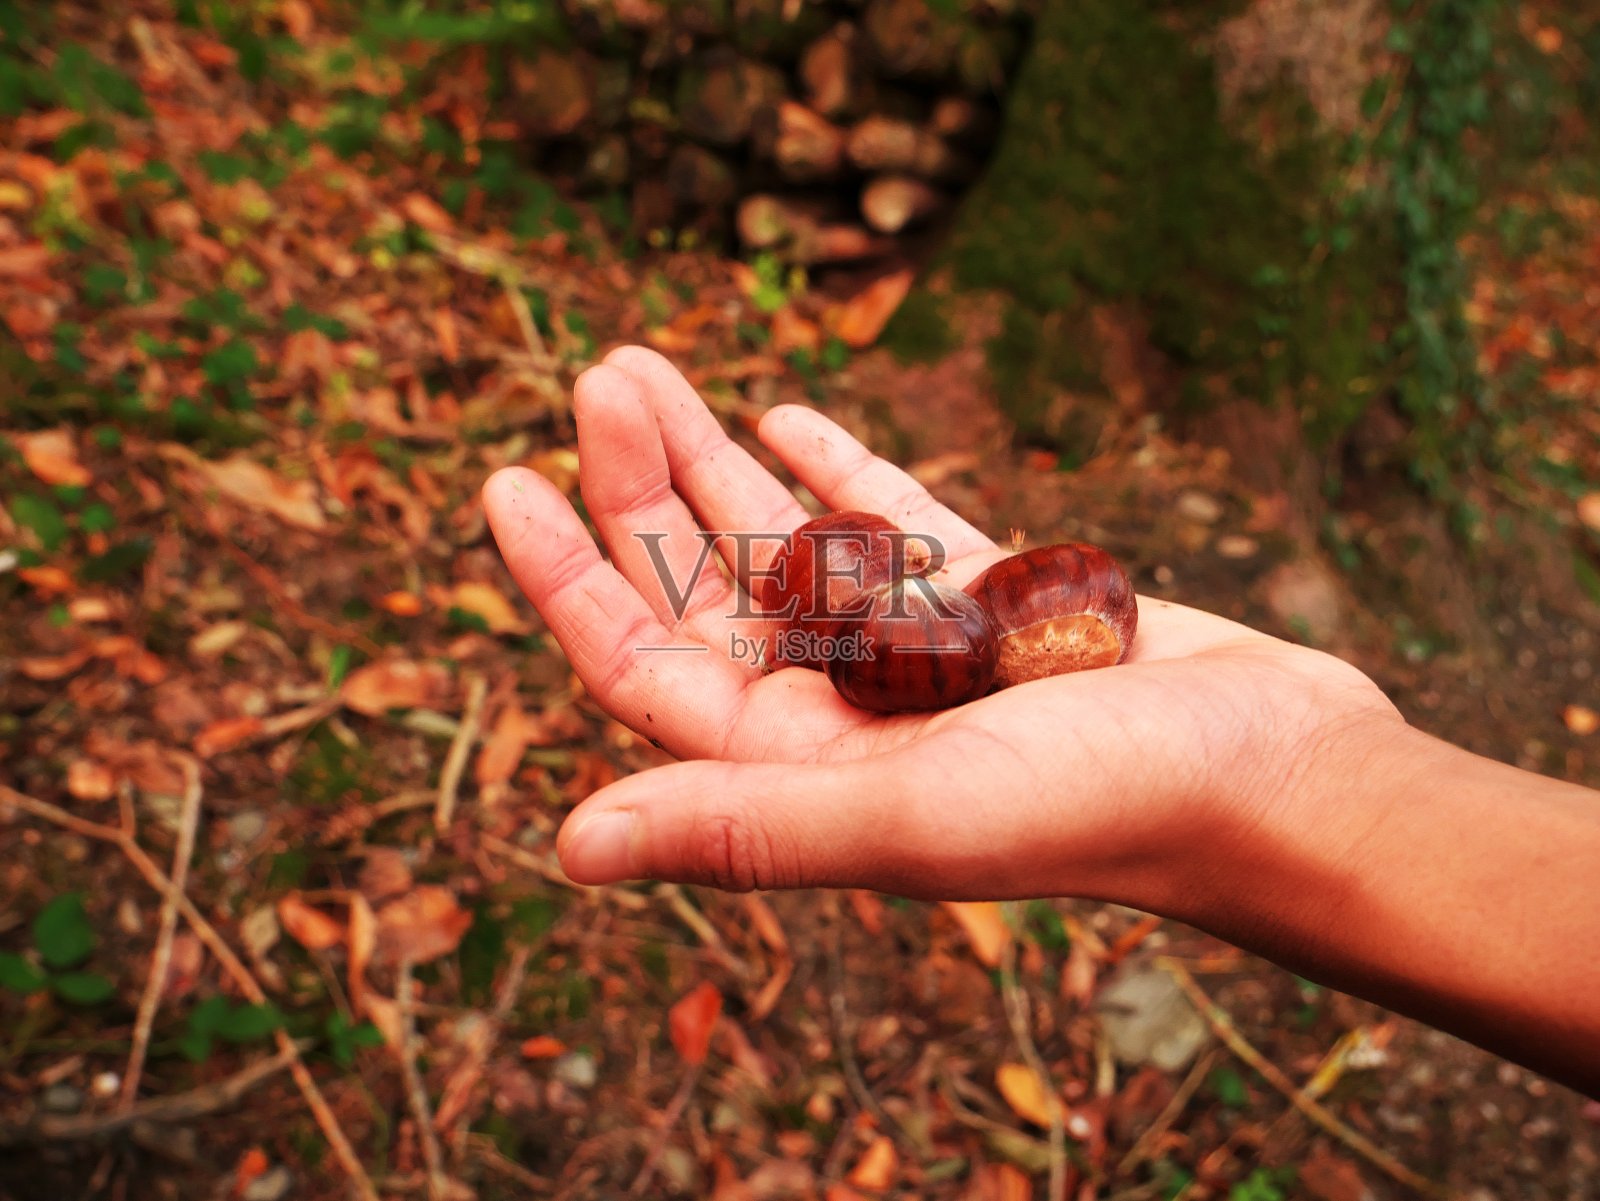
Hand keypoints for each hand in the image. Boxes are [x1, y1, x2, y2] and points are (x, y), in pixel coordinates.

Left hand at [483, 348, 1401, 907]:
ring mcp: (913, 653)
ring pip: (783, 546)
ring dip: (715, 461)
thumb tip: (568, 849)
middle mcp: (840, 714)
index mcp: (800, 770)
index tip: (514, 479)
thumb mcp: (911, 812)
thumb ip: (744, 826)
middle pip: (705, 590)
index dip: (570, 580)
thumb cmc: (1108, 805)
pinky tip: (783, 414)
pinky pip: (886, 525)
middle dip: (643, 486)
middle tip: (604, 373)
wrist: (1277, 775)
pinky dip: (831, 467)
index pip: (647, 667)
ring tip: (654, 370)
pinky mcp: (989, 603)